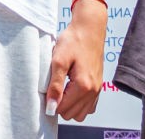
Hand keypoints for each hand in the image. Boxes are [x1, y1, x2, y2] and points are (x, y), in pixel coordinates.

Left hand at [44, 1, 105, 120]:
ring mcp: (98, 90)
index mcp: (84, 86)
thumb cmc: (73, 41)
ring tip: (61, 89)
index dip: (51, 103)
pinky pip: (89, 106)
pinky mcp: (99, 86)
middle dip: (60, 105)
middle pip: (72, 115)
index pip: (64, 110)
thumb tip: (51, 106)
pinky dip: (79, 103)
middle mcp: (93, 91)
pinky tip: (70, 89)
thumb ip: (55, 85)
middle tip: (53, 87)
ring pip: (81, 113)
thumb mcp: (58, 60)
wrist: (89, 29)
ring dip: (70, 106)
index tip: (46, 90)